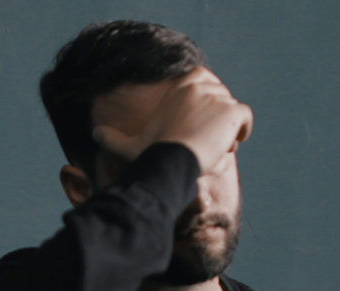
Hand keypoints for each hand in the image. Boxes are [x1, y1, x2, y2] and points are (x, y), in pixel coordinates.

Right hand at [93, 66, 253, 174]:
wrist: (172, 159)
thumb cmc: (152, 153)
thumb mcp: (130, 145)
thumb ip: (112, 138)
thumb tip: (94, 134)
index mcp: (180, 87)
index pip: (204, 81)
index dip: (205, 101)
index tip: (199, 121)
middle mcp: (200, 86)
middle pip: (220, 98)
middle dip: (216, 117)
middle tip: (204, 141)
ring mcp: (218, 97)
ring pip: (231, 111)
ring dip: (227, 128)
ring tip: (213, 147)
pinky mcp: (233, 111)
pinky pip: (245, 118)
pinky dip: (242, 130)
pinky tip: (229, 144)